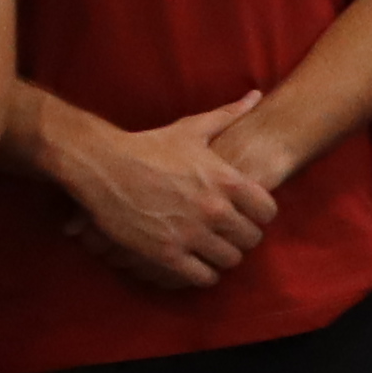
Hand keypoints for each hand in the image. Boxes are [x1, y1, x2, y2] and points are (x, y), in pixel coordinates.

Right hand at [52, 95, 273, 291]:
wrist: (103, 166)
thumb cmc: (149, 146)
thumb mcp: (193, 128)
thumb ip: (229, 115)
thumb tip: (256, 95)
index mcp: (227, 181)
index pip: (268, 212)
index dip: (260, 215)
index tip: (249, 214)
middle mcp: (214, 210)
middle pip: (251, 239)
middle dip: (242, 238)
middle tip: (229, 235)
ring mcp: (191, 234)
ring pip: (229, 260)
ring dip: (223, 257)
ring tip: (212, 250)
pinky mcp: (166, 254)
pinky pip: (202, 276)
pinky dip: (203, 274)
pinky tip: (196, 264)